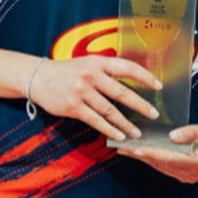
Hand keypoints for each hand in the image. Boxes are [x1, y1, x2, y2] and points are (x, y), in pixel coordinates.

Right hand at [30, 56, 160, 141]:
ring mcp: (81, 92)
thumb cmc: (69, 71)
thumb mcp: (88, 63)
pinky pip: (96, 121)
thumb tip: (133, 82)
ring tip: (137, 132)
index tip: (158, 86)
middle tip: (154, 115)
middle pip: (121, 92)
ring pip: (110, 111)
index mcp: (98, 62)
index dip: (145, 77)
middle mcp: (91, 75)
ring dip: (126, 124)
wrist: (39, 78)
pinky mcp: (73, 107)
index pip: (127, 68)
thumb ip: (107, 70)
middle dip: (140, 105)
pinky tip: (120, 136)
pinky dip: (110, 130)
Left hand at [115, 124, 197, 183]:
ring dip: (142, 158)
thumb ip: (191, 133)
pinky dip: (150, 158)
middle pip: (161, 164)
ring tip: (124, 149)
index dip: (153, 154)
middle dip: (141, 156)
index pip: (171, 159)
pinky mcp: (182, 172)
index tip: (138, 149)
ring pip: (160, 166)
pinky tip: (138, 152)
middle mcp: (191, 174)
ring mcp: (186, 175)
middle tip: (123, 147)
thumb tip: (171, 136)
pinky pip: (163, 165)